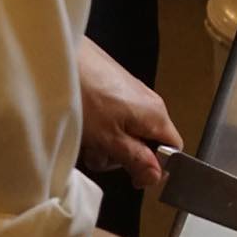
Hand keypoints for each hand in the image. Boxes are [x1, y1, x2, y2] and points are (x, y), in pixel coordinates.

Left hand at [76, 37, 181, 186]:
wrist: (63, 59)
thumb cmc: (86, 96)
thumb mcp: (111, 140)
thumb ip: (136, 160)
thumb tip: (156, 177)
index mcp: (155, 115)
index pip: (173, 149)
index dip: (157, 168)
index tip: (136, 177)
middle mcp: (148, 102)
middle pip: (146, 144)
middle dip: (123, 156)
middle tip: (102, 152)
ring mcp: (130, 95)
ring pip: (127, 133)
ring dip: (107, 143)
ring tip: (87, 138)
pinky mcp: (113, 90)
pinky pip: (114, 120)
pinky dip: (99, 128)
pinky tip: (83, 126)